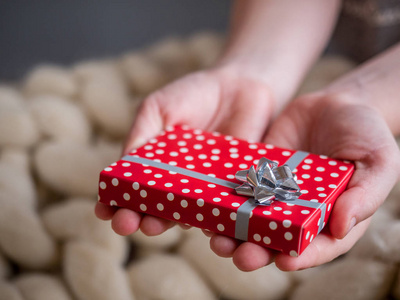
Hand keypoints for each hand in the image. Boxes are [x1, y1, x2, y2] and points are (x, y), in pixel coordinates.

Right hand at [95, 68, 275, 235]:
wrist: (239, 86)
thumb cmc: (192, 96)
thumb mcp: (158, 108)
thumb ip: (142, 134)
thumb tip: (122, 163)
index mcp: (155, 168)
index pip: (133, 192)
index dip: (116, 203)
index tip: (103, 211)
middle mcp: (178, 185)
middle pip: (158, 211)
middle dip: (141, 220)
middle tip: (127, 224)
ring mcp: (206, 189)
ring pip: (191, 216)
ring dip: (175, 225)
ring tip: (158, 226)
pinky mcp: (234, 188)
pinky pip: (226, 209)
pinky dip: (219, 220)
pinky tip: (208, 225)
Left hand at [210, 92, 399, 270]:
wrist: (335, 104)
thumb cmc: (365, 134)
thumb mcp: (378, 161)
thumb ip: (365, 194)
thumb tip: (342, 227)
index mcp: (331, 217)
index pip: (318, 246)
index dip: (302, 257)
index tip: (284, 262)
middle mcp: (299, 212)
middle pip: (277, 240)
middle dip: (258, 251)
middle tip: (240, 257)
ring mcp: (275, 193)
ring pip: (251, 220)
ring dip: (233, 233)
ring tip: (216, 240)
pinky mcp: (257, 174)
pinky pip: (239, 190)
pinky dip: (223, 200)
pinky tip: (208, 205)